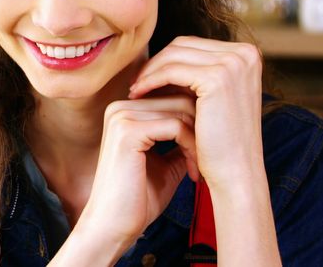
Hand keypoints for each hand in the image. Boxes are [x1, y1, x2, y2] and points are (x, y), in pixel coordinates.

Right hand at [73, 95, 199, 252]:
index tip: (207, 153)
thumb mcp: (166, 163)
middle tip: (208, 161)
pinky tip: (193, 172)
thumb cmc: (138, 199)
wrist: (113, 226)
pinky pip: (175, 126)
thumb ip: (180, 140)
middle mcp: (120, 107)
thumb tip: (209, 123)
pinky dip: (191, 148)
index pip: (174, 95)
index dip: (198, 121)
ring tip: (200, 167)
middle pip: (179, 98)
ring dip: (199, 139)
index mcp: (125, 111)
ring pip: (181, 109)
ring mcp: (121, 117)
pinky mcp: (128, 131)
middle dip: (202, 128)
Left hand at [128, 35, 264, 188]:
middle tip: (135, 83)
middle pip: (183, 45)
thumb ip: (198, 74)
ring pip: (174, 55)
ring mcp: (233, 63)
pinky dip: (151, 80)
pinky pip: (171, 71)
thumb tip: (164, 57)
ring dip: (149, 72)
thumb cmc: (222, 140)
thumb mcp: (214, 97)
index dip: (166, 60)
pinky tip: (138, 94)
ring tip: (134, 90)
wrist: (237, 172)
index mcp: (247, 54)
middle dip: (156, 63)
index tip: (146, 76)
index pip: (193, 45)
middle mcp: (245, 54)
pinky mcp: (217, 77)